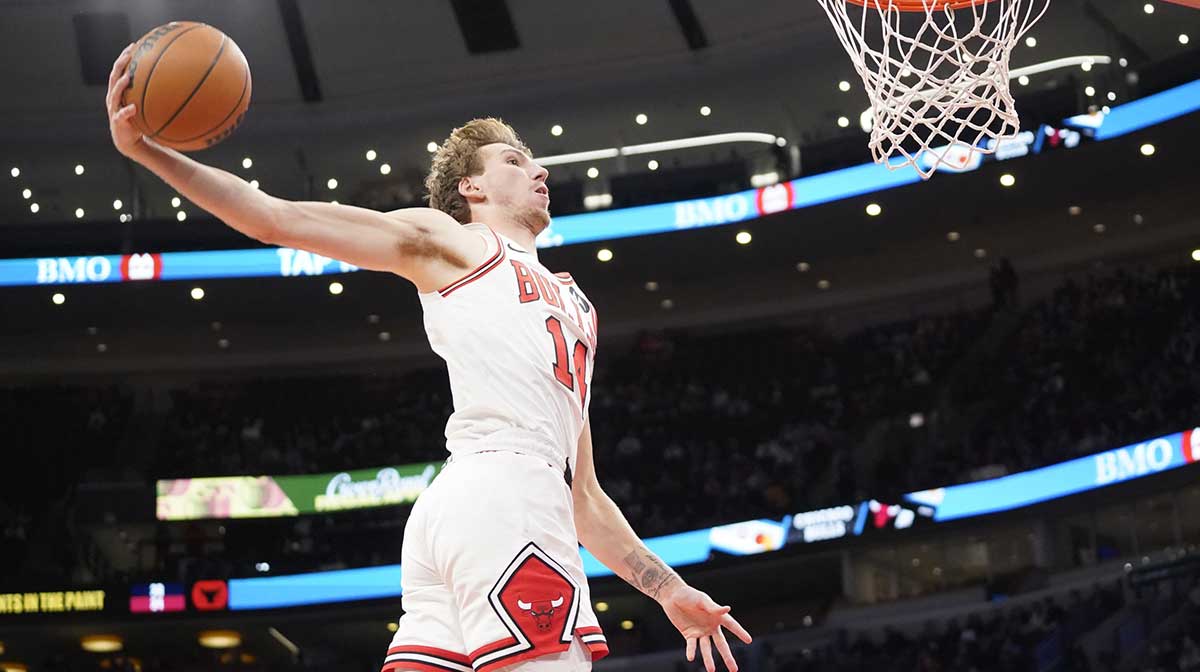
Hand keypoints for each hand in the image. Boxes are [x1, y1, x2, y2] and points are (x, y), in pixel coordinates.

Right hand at [106, 42, 145, 157]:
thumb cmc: (140, 122)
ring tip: (128, 78)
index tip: (133, 45)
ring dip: (120, 85)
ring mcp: (114, 110)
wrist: (130, 143)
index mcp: (118, 92)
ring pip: (114, 94)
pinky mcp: (117, 123)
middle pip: (113, 77)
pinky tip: (133, 108)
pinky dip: (127, 111)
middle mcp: (113, 98)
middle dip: (119, 65)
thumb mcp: (147, 107)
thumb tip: (178, 84)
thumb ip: (155, 95)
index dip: (124, 57)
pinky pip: (121, 116)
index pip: (119, 70)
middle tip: (128, 55)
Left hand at [659, 583, 751, 671]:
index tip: (749, 640)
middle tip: (734, 670)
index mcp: (717, 617)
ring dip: (708, 659)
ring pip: (706, 648)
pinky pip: (691, 645)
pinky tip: (691, 658)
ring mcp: (700, 632)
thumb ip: (713, 607)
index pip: (732, 625)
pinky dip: (691, 651)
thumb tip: (728, 609)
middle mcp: (711, 627)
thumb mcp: (702, 600)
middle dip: (727, 657)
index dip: (740, 632)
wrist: (672, 596)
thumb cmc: (689, 595)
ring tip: (711, 670)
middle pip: (721, 644)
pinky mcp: (689, 635)